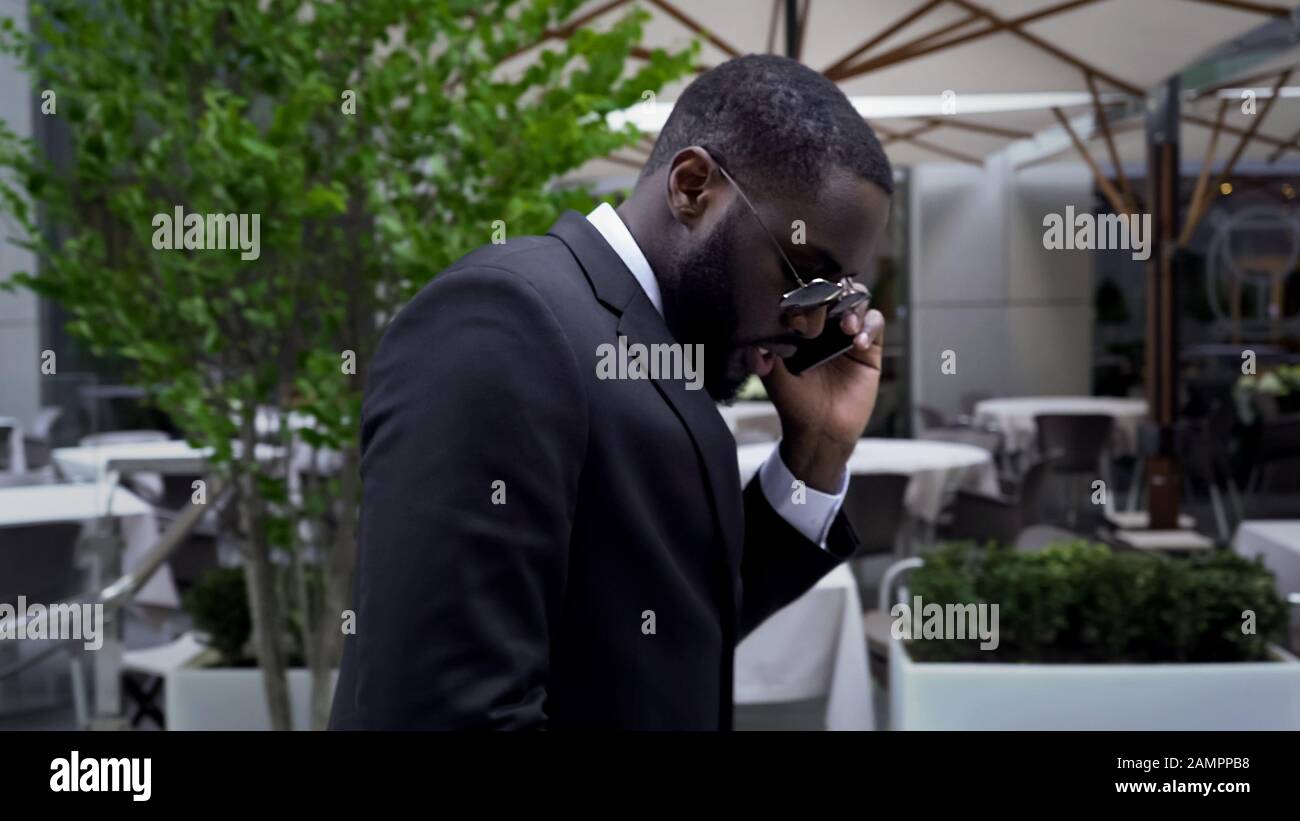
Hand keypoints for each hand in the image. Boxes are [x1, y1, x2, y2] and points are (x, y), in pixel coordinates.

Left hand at [762, 285, 884, 492]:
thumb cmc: (795, 404)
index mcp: (801, 327)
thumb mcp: (774, 378)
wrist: (821, 431)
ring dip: (853, 306)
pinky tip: (858, 345)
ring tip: (846, 327)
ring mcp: (847, 334)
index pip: (806, 294)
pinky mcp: (869, 348)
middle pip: (834, 289)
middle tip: (828, 305)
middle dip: (832, 292)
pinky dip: (869, 327)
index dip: (805, 292)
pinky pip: (876, 323)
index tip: (800, 304)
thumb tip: (753, 340)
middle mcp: (825, 326)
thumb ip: (764, 357)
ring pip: (857, 300)